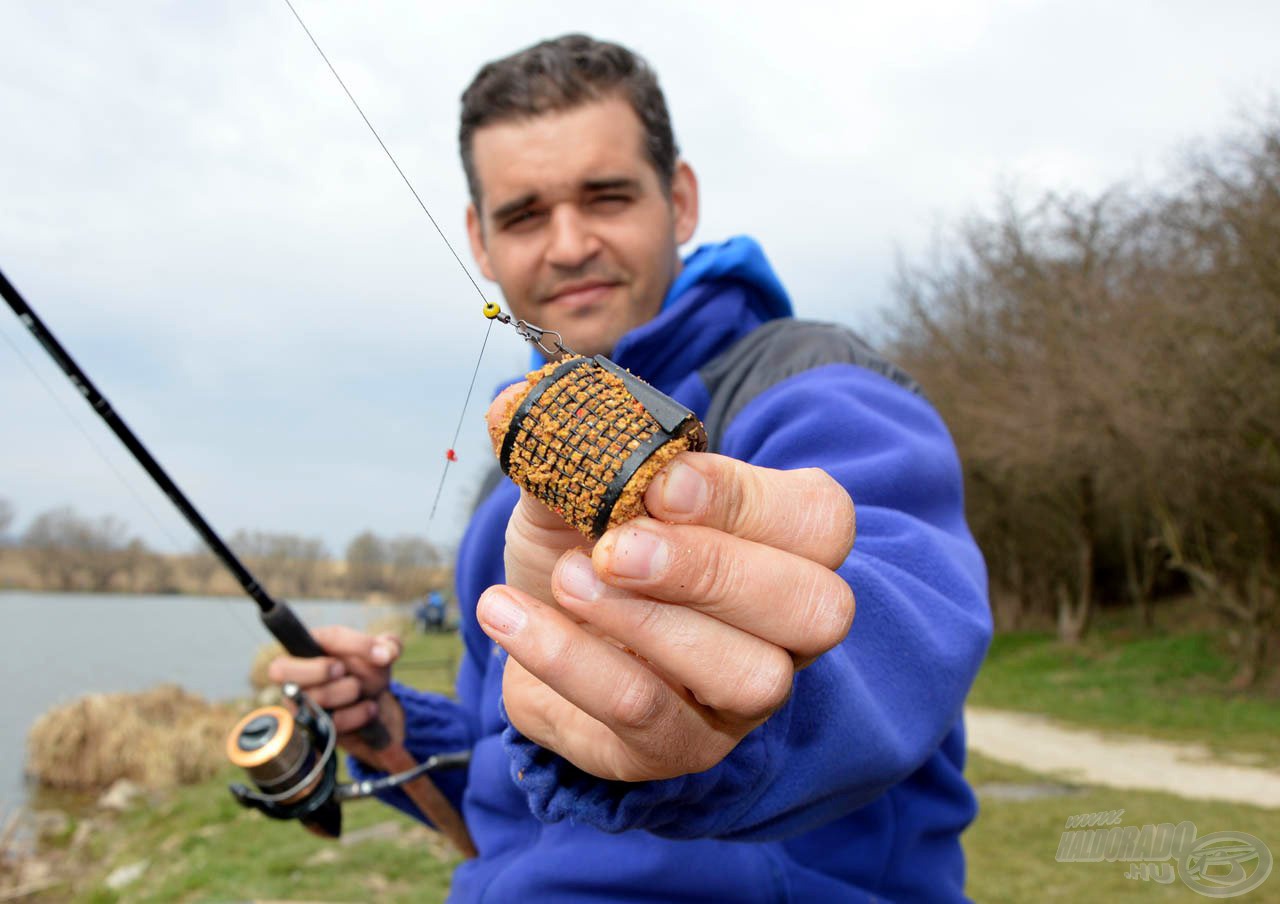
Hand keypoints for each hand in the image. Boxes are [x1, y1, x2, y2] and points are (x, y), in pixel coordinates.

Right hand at [266, 626, 404, 762]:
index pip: (317, 638)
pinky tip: (370, 708)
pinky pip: (329, 723)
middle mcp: (295, 675)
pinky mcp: (311, 728)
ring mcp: (299, 703)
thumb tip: (384, 654)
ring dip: (347, 691)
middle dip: (319, 670)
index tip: (379, 655)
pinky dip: (357, 714)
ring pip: (312, 697)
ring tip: (360, 689)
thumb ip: (389, 645)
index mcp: (310, 646)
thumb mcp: (382, 654)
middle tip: (343, 670)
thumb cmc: (367, 672)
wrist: (374, 705)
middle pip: (279, 669)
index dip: (353, 645)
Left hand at [479, 402, 855, 780]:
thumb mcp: (574, 486)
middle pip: (814, 606)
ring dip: (647, 623)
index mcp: (781, 544)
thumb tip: (520, 403)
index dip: (746, 500)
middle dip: (713, 570)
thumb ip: (569, 446)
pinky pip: (642, 713)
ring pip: (746, 675)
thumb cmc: (578, 546)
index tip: (660, 483)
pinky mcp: (674, 749)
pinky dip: (569, 660)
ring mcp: (737, 700)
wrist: (532, 629)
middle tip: (616, 548)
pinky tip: (508, 616)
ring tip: (565, 581)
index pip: (818, 520)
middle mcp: (781, 629)